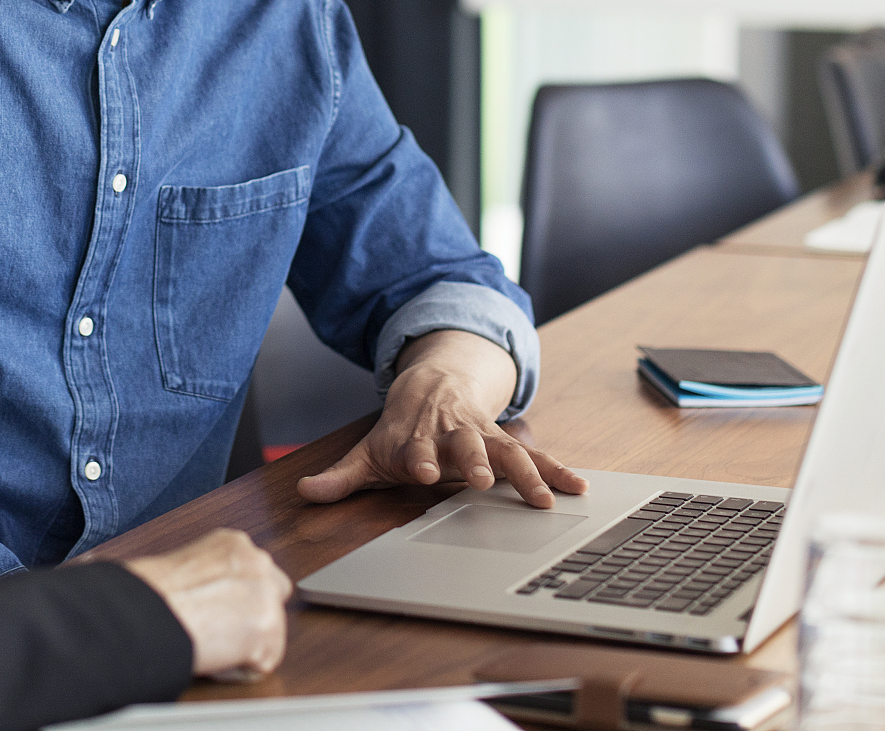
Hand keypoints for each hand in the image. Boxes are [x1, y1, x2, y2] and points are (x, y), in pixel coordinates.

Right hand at [122, 529, 291, 680]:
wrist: (148, 610)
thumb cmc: (152, 591)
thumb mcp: (189, 565)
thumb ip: (215, 575)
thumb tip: (217, 597)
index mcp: (234, 543)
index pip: (255, 572)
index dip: (238, 598)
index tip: (220, 610)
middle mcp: (257, 562)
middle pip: (274, 596)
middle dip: (254, 615)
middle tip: (220, 630)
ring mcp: (267, 595)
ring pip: (269, 632)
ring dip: (244, 644)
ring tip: (208, 642)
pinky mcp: (269, 631)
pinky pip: (261, 664)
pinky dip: (238, 669)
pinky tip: (213, 656)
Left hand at [297, 329, 587, 508]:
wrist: (434, 384)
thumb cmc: (401, 430)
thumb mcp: (369, 452)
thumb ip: (341, 477)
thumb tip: (306, 493)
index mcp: (418, 439)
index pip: (417, 450)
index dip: (420, 459)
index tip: (424, 472)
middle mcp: (453, 435)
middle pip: (466, 446)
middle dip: (474, 461)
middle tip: (481, 480)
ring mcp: (484, 437)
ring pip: (507, 451)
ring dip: (525, 473)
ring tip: (544, 499)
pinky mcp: (508, 442)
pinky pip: (537, 458)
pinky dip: (557, 472)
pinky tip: (579, 488)